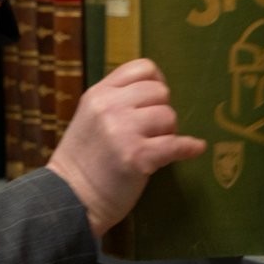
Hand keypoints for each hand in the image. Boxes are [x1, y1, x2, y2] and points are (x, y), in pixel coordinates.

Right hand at [45, 58, 206, 236]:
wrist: (69, 195)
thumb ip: (115, 101)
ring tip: (154, 145)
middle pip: (159, 91)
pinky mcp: (137, 157)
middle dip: (161, 110)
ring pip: (169, 116)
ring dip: (168, 132)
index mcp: (98, 93)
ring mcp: (122, 130)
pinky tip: (194, 149)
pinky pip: (176, 144)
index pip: (141, 68)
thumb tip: (155, 95)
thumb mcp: (90, 116)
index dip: (156, 82)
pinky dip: (189, 148)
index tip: (155, 100)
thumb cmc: (82, 159)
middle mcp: (109, 106)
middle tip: (152, 130)